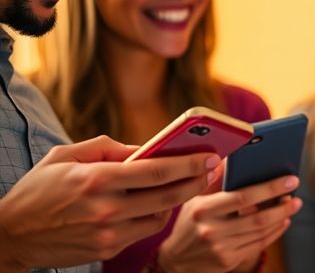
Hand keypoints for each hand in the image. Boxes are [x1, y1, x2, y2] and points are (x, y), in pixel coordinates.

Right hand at [0, 136, 217, 270]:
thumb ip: (108, 147)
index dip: (189, 163)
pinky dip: (155, 216)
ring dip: (177, 200)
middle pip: (168, 196)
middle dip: (196, 180)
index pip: (156, 170)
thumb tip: (145, 148)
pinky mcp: (107, 248)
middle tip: (214, 168)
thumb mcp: (66, 155)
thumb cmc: (39, 190)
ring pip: (161, 216)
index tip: (211, 154)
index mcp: (96, 178)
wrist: (10, 236)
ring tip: (187, 183)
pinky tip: (159, 203)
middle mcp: (105, 207)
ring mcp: (108, 232)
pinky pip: (144, 231)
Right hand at [157, 171, 301, 272]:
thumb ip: (214, 179)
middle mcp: (211, 230)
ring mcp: (220, 249)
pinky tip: (282, 222)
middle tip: (297, 196)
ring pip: (261, 232)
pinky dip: (274, 233)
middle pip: (258, 218)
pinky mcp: (228, 261)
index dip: (269, 188)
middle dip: (282, 206)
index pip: (242, 197)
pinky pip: (258, 245)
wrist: (175, 260)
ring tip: (292, 206)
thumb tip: (231, 155)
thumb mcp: (193, 199)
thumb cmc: (189, 222)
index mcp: (203, 209)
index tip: (290, 180)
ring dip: (281, 218)